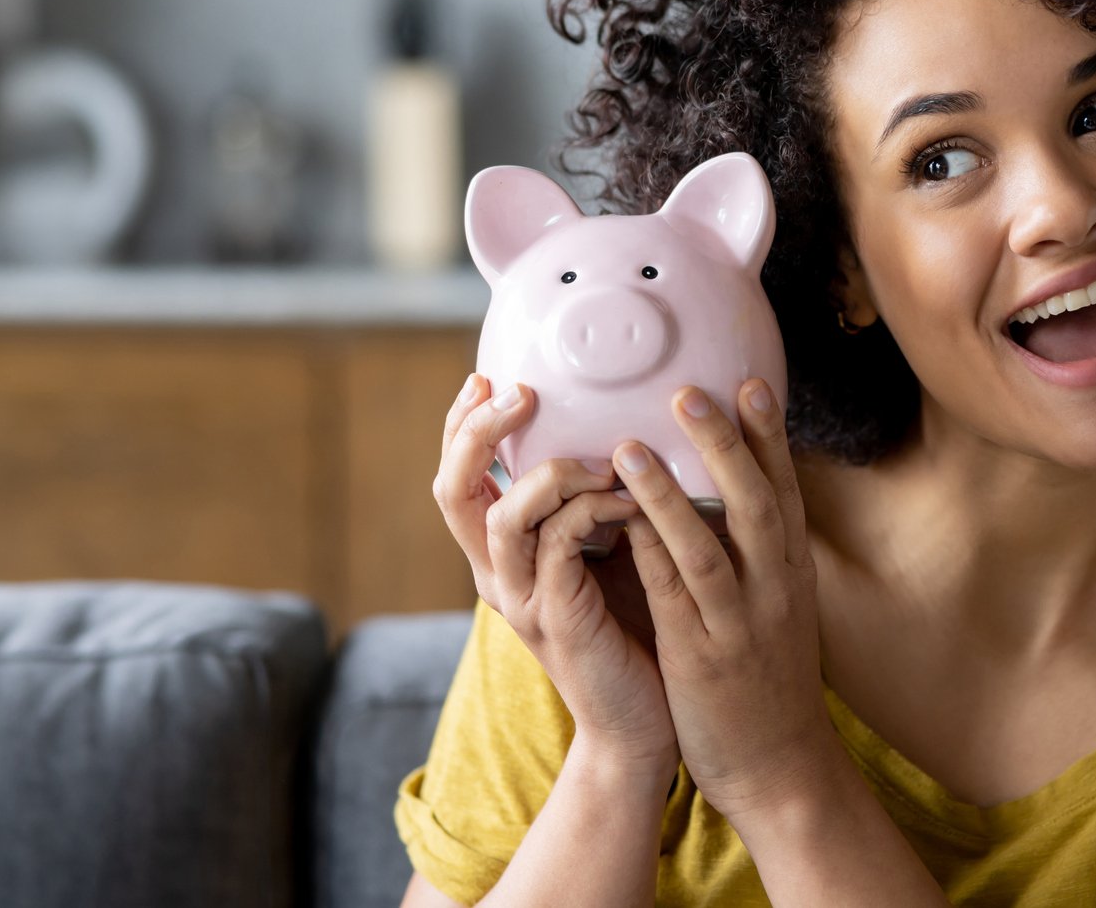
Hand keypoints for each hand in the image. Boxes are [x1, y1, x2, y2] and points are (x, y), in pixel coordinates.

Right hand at [430, 373, 679, 781]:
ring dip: (551, 472)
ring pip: (504, 516)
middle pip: (453, 490)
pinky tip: (629, 500)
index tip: (485, 376)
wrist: (642, 720)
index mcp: (498, 552)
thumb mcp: (602, 545)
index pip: (457, 476)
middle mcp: (495, 573)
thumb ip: (589, 494)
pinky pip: (557, 547)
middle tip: (521, 392)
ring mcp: (520, 599)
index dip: (460, 425)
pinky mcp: (554, 621)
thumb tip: (615, 418)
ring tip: (601, 458)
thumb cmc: (631, 623)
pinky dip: (590, 511)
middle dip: (478, 432)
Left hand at [611, 378, 837, 824]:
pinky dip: (649, 556)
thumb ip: (760, 552)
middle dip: (723, 444)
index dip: (769, 436)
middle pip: (755, 503)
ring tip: (631, 447)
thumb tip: (737, 490)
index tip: (751, 381)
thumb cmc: (767, 679)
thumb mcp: (780, 607)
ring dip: (669, 495)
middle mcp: (774, 589)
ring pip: (707, 548)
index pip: (784, 491)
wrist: (780, 768)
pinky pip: (673, 599)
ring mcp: (739, 624)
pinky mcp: (701, 659)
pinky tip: (619, 522)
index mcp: (791, 572)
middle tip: (689, 391)